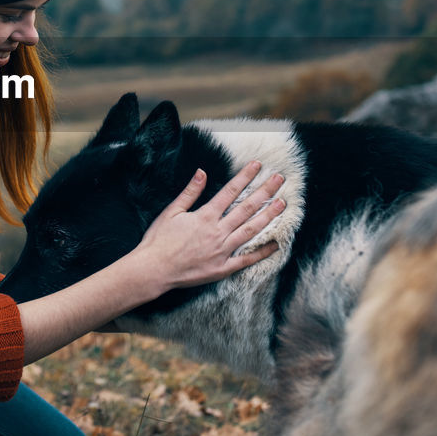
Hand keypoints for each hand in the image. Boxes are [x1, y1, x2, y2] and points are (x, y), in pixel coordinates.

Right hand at [132, 161, 284, 291]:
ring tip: (282, 204)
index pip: (230, 191)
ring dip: (268, 216)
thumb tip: (202, 172)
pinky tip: (276, 244)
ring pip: (251, 230)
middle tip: (279, 179)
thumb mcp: (171, 211)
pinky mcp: (222, 268)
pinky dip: (262, 252)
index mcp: (205, 216)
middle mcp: (217, 232)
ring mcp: (222, 251)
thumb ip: (190, 192)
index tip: (257, 165)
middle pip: (246, 208)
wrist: (154, 270)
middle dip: (264, 191)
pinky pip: (247, 260)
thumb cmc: (159, 240)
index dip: (245, 176)